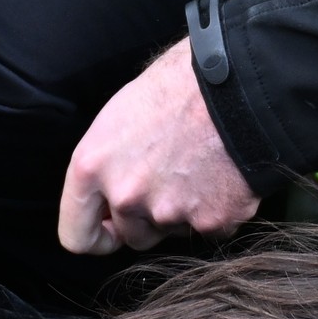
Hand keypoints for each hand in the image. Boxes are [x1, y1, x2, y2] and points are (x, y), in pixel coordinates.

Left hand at [57, 43, 261, 255]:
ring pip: (170, 231)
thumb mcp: (121, 113)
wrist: (240, 83)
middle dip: (148, 217)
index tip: (110, 230)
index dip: (96, 236)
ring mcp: (169, 213)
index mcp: (92, 166)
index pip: (76, 235)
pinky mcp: (212, 220)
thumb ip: (109, 163)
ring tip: (200, 168)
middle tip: (171, 178)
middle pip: (131, 235)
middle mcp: (125, 196)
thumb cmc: (180, 83)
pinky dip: (219, 208)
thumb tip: (110, 189)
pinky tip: (225, 173)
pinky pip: (211, 227)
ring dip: (182, 213)